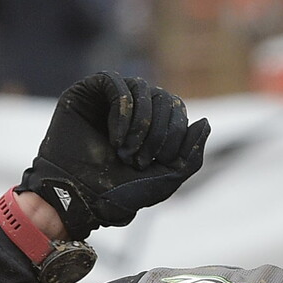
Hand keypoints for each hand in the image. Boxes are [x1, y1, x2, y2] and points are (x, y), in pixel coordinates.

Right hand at [17, 74, 209, 238]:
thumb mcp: (166, 179)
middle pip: (164, 97)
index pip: (177, 110)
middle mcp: (133, 108)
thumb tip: (205, 122)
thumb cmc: (118, 192)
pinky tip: (117, 138)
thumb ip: (190, 155)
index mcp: (152, 125)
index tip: (159, 161)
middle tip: (140, 159)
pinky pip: (116, 84)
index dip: (176, 133)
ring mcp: (109, 97)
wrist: (77, 198)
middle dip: (158, 131)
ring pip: (142, 88)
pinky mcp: (88, 92)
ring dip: (141, 124)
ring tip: (126, 151)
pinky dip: (123, 111)